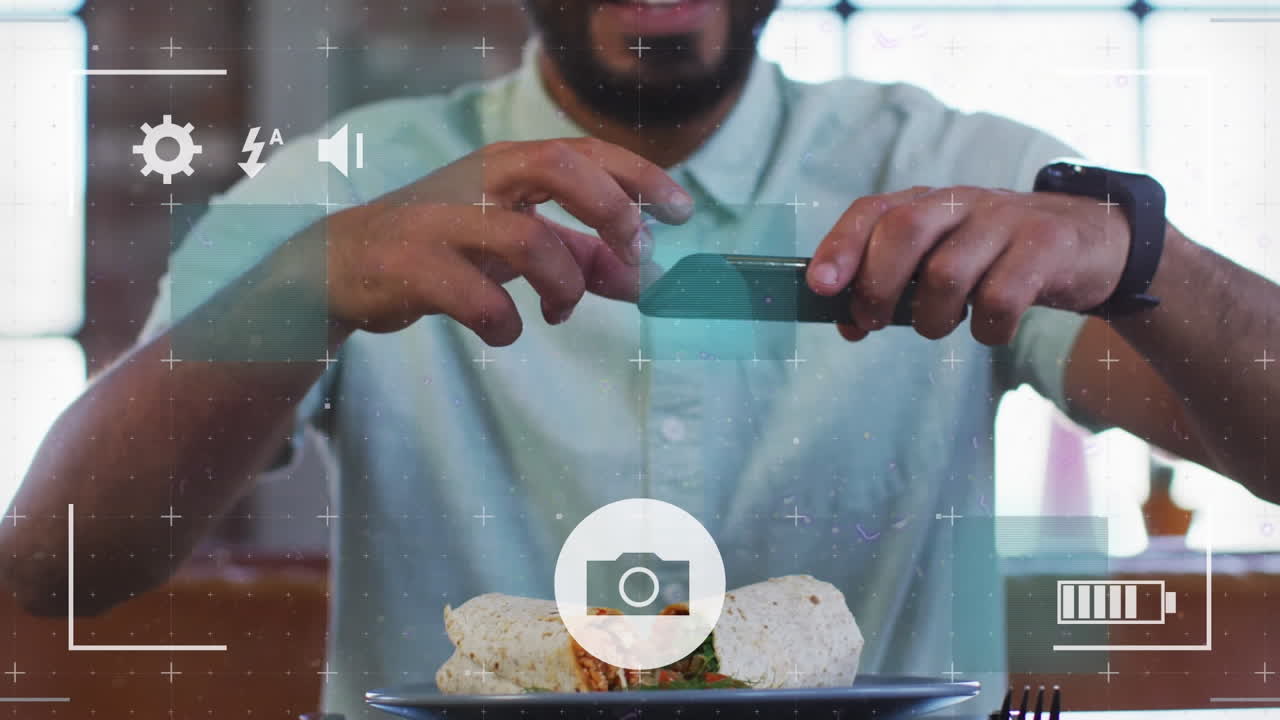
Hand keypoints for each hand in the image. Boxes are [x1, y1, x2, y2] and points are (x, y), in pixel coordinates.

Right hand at [323, 138, 693, 344]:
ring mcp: (443, 222)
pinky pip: (479, 300)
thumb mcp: (518, 242)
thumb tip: (648, 281)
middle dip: (609, 210)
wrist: (346, 264)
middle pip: (559, 167)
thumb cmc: (447, 246)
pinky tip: (504, 331)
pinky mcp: (413, 267)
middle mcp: (479, 181)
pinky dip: (505, 325)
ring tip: (559, 311)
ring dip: (563, 285)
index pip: (586, 151)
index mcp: (508, 166)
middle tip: (632, 252)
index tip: (683, 211)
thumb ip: (582, 257)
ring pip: (526, 240)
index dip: (640, 177)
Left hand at [805, 185, 1131, 344]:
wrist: (1087, 243)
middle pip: (904, 230)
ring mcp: (1006, 219)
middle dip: (878, 285)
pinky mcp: (1047, 244)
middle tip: (875, 321)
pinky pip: (1002, 296)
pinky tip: (990, 330)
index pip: (872, 211)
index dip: (840, 247)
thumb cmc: (995, 260)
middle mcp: (961, 202)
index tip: (820, 287)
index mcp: (927, 202)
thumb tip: (845, 324)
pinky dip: (987, 328)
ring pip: (947, 271)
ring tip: (939, 328)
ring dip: (932, 317)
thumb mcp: (940, 263)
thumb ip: (892, 287)